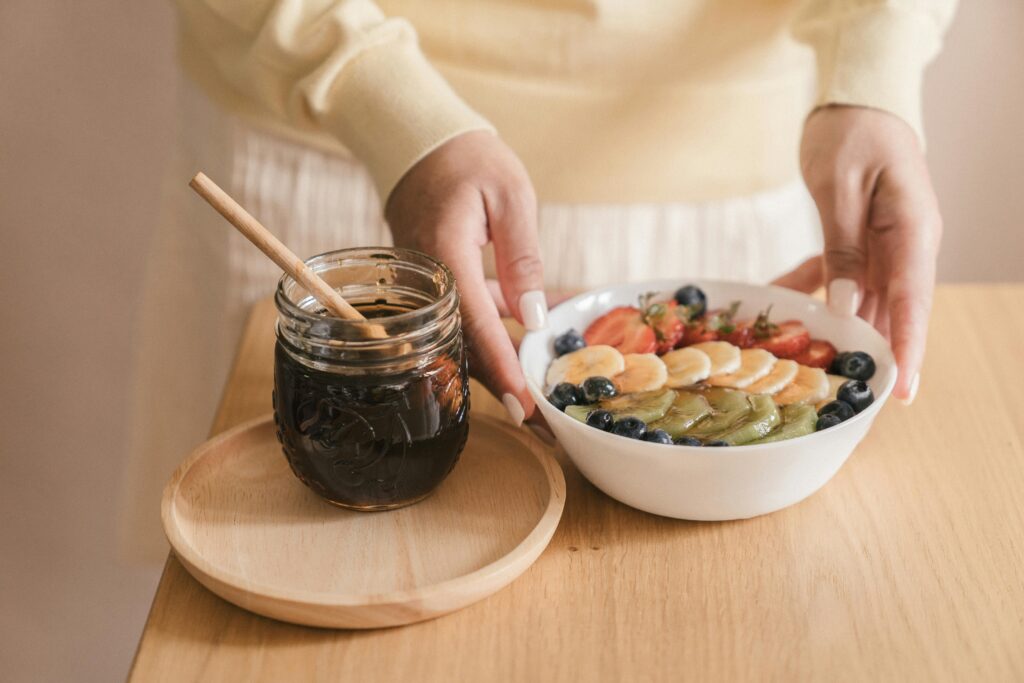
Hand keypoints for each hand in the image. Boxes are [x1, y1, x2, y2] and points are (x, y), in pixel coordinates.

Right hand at [385, 131, 545, 423]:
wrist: (418, 143)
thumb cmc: (468, 160)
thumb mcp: (510, 197)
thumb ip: (522, 258)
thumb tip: (534, 317)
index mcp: (445, 257)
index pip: (476, 326)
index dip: (502, 370)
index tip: (526, 408)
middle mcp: (427, 281)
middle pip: (464, 348)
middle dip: (503, 387)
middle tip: (540, 426)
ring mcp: (425, 286)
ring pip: (463, 339)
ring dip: (499, 368)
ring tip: (537, 399)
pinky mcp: (433, 284)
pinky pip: (463, 318)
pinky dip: (495, 333)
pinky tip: (531, 335)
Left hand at [779, 105, 942, 402]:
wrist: (856, 99)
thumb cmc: (854, 132)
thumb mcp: (843, 188)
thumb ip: (846, 248)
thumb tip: (846, 306)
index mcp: (913, 231)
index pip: (913, 301)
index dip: (907, 349)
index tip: (901, 390)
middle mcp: (906, 245)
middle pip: (890, 311)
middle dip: (869, 353)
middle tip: (845, 395)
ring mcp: (885, 245)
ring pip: (861, 300)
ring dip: (832, 326)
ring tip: (800, 361)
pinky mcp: (861, 241)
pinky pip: (837, 276)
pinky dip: (807, 288)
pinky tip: (773, 300)